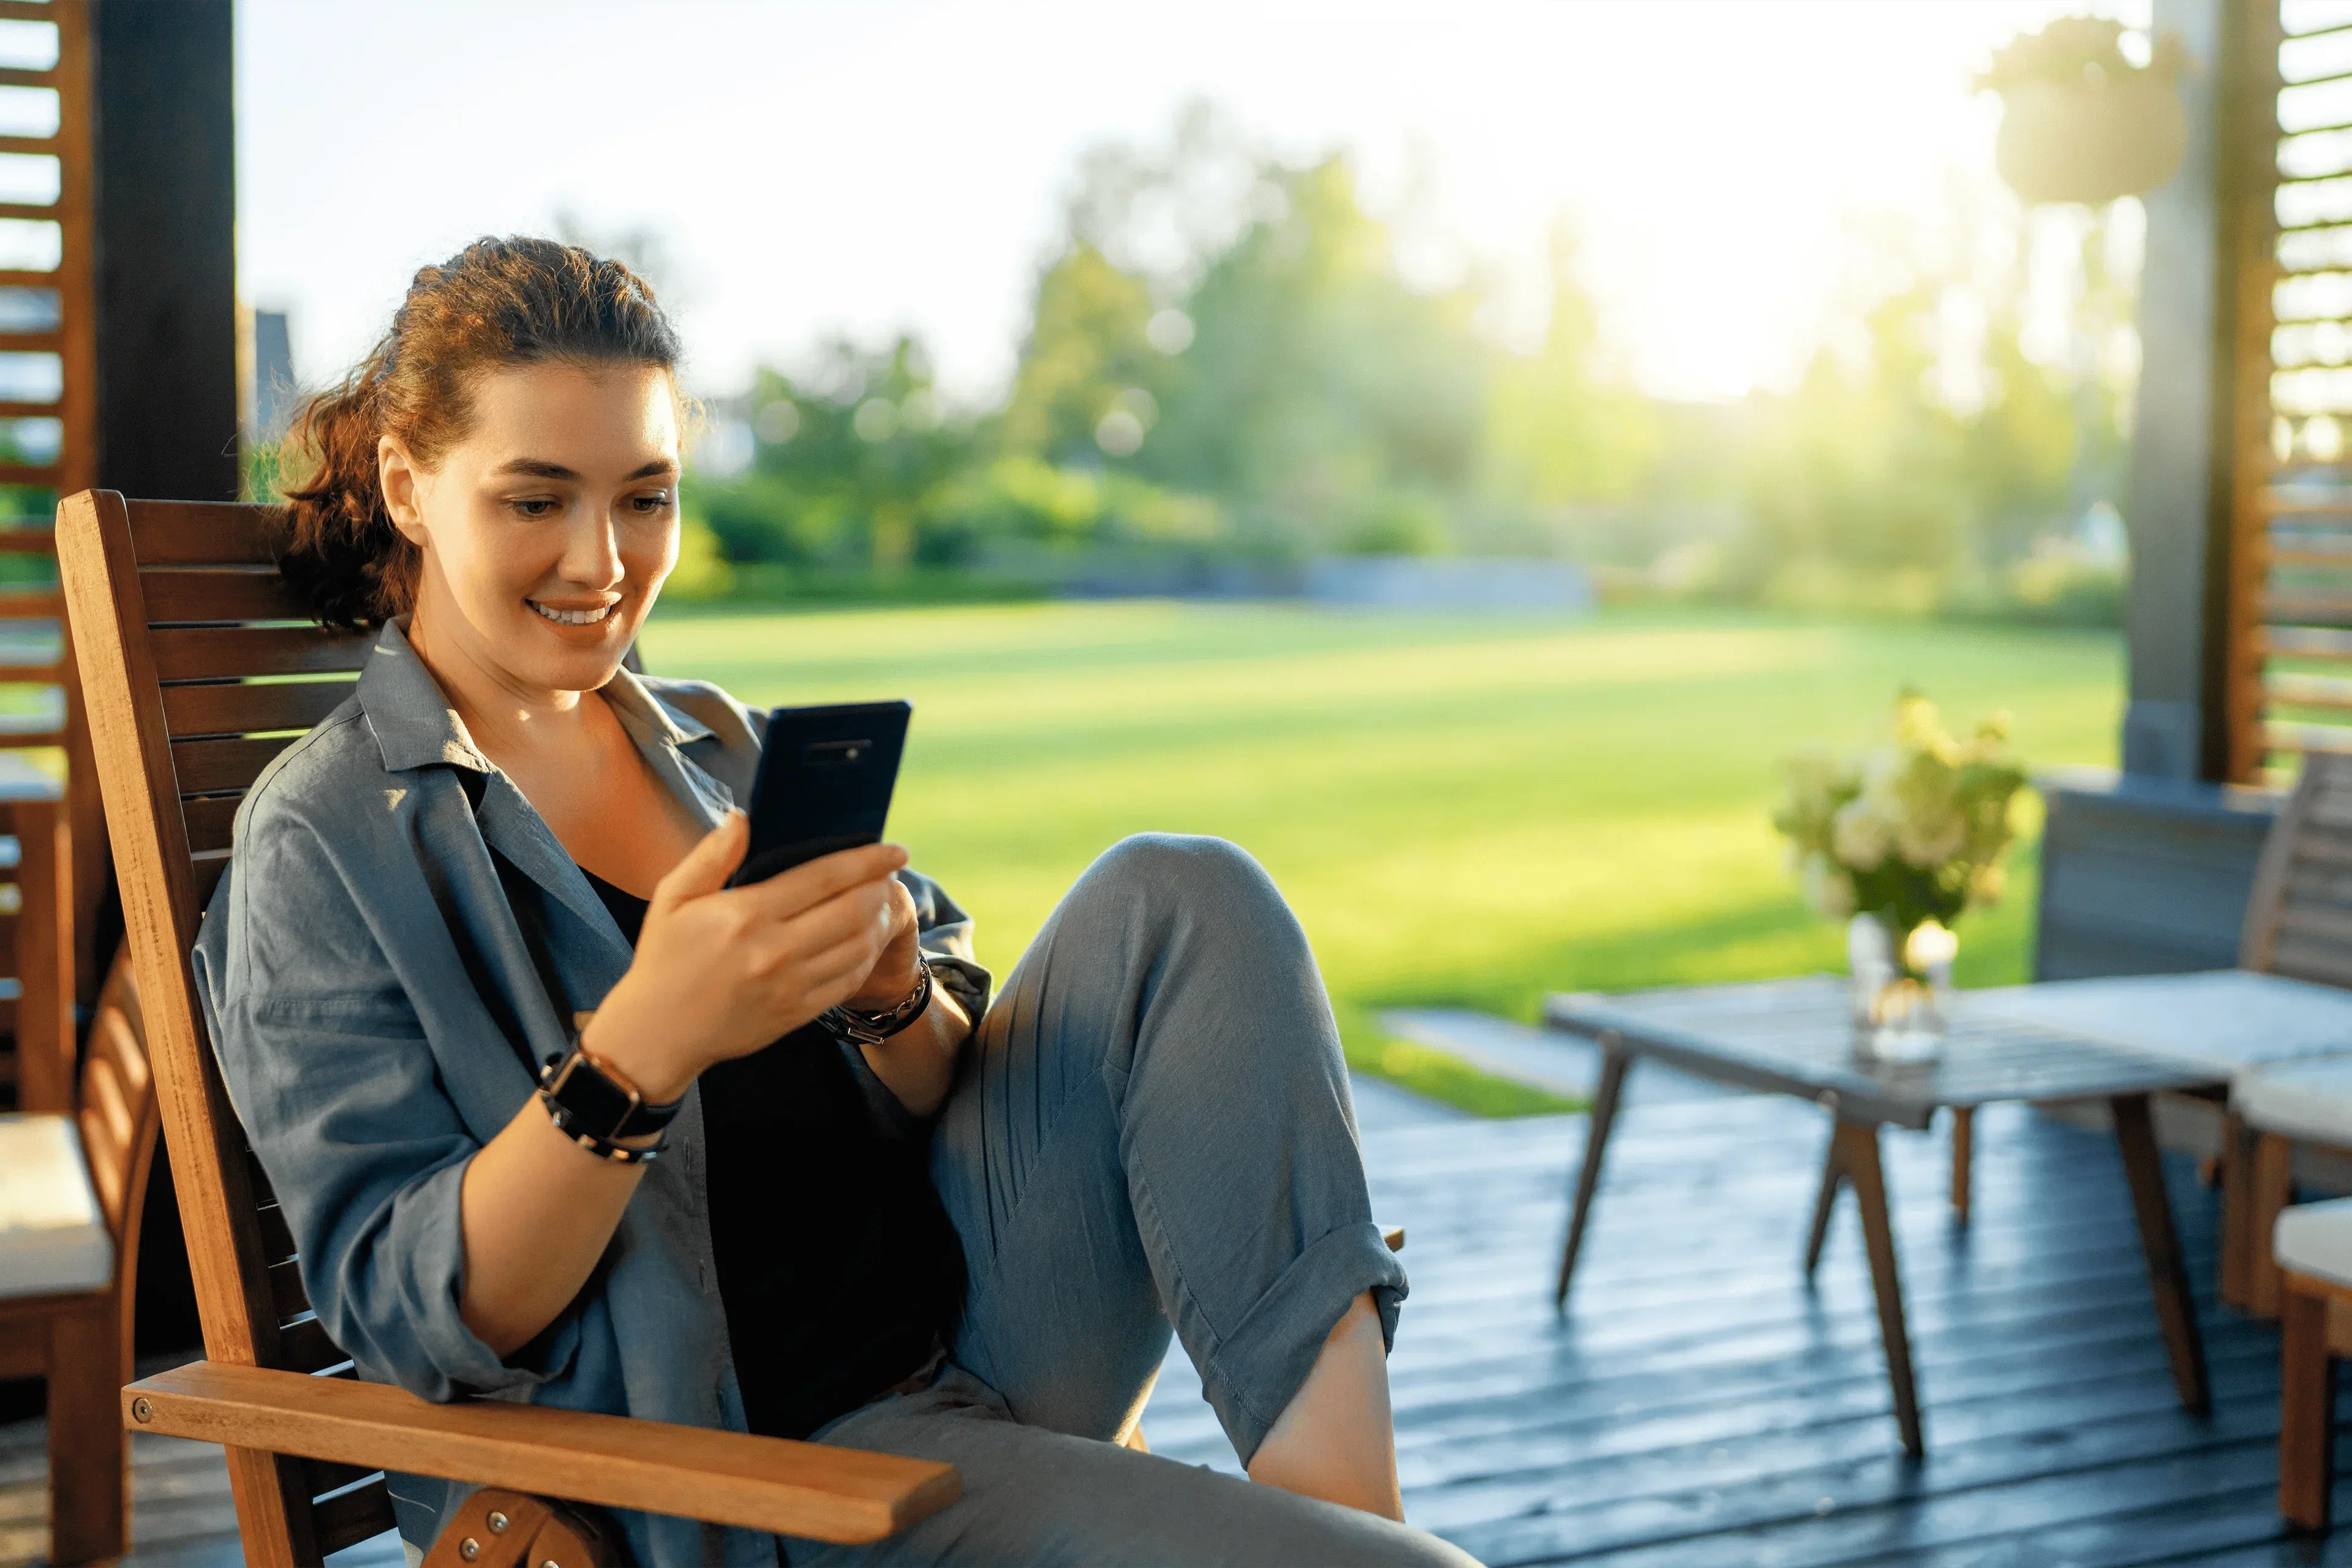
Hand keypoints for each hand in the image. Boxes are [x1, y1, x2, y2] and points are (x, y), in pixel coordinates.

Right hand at [582, 811, 908, 1101]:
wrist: (658, 1034)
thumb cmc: (664, 960)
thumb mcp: (672, 899)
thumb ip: (711, 855)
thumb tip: (742, 816)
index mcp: (746, 914)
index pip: (824, 876)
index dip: (867, 859)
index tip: (894, 850)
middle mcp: (774, 949)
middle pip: (853, 910)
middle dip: (881, 886)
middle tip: (890, 873)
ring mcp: (790, 985)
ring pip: (859, 946)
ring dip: (880, 920)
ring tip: (882, 903)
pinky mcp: (797, 1014)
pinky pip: (848, 980)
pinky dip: (867, 957)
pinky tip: (866, 941)